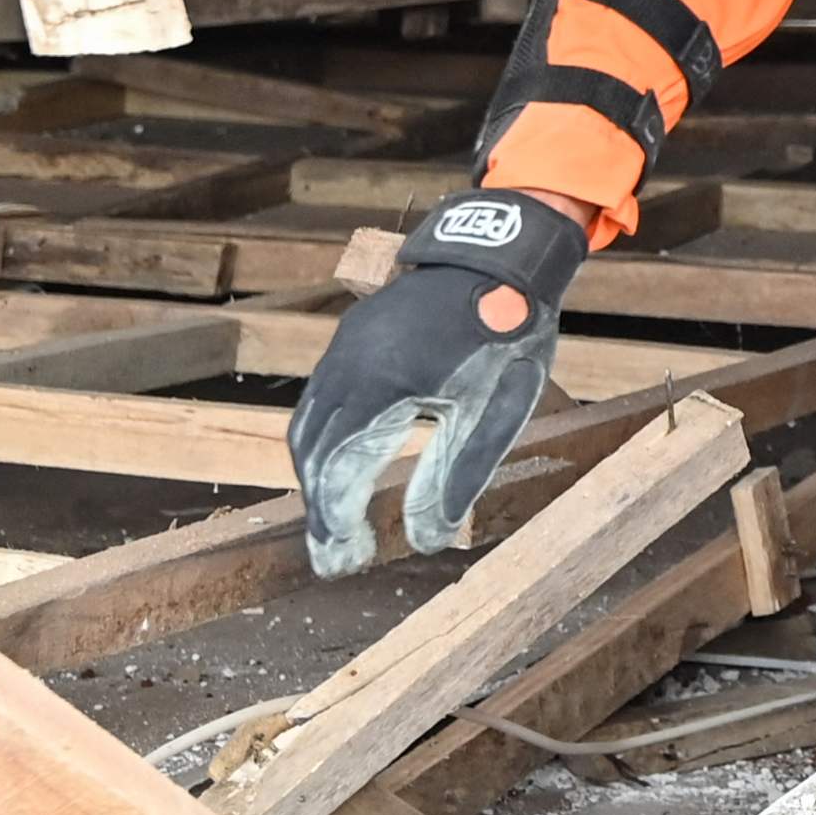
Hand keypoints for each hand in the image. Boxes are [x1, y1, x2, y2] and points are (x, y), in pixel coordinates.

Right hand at [287, 187, 587, 573]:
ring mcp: (343, 347)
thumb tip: (426, 538)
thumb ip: (455, 474)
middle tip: (334, 554)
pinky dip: (323, 441)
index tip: (344, 560)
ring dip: (317, 475)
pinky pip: (320, 399)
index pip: (338, 470)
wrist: (503, 254)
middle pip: (312, 452)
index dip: (336, 520)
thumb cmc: (507, 331)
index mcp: (382, 385)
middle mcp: (348, 364)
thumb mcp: (493, 410)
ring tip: (337, 521)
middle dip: (320, 507)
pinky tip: (345, 466)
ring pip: (308, 424)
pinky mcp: (350, 338)